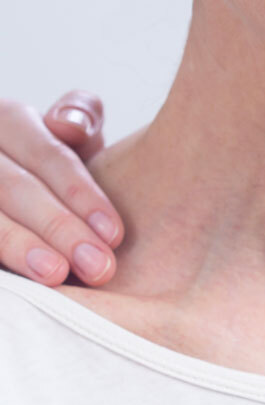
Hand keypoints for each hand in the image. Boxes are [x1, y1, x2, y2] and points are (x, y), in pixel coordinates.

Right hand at [0, 91, 119, 285]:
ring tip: (55, 275)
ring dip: (19, 245)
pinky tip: (15, 286)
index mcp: (8, 119)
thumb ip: (80, 118)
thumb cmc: (47, 167)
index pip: (48, 155)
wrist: (11, 186)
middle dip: (59, 227)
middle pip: (15, 186)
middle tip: (98, 266)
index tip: (114, 234)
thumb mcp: (66, 136)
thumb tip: (71, 126)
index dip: (82, 195)